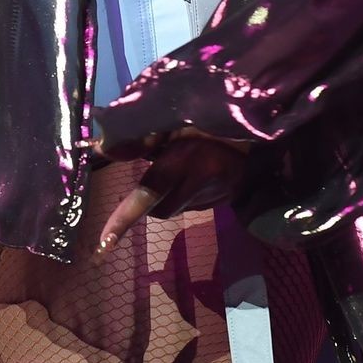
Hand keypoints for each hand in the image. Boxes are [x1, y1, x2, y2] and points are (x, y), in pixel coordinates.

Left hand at [87, 128, 251, 253]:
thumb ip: (140, 138)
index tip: (104, 243)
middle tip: (156, 167)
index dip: (123, 219)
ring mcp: (213, 197)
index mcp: (184, 162)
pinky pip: (193, 204)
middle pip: (159, 210)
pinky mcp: (223, 201)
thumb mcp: (175, 120)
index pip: (147, 194)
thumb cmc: (210, 119)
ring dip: (169, 194)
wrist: (261, 129)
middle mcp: (197, 186)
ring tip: (181, 164)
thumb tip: (102, 149)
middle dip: (149, 199)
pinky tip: (197, 170)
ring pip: (175, 208)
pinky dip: (186, 192)